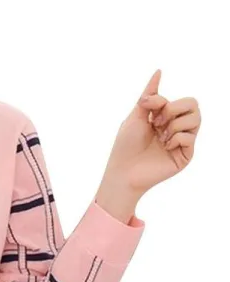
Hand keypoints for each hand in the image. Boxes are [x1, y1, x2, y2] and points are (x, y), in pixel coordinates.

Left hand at [103, 69, 200, 197]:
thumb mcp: (136, 116)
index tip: (145, 107)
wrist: (122, 171)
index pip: (176, 98)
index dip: (161, 101)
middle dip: (173, 109)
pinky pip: (189, 137)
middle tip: (157, 123)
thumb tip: (158, 72)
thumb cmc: (125, 146)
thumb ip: (149, 95)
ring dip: (174, 124)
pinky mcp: (185, 155)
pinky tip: (164, 147)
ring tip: (160, 137)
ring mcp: (182, 142)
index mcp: (165, 118)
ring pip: (196, 118)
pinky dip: (174, 138)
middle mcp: (176, 128)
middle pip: (193, 103)